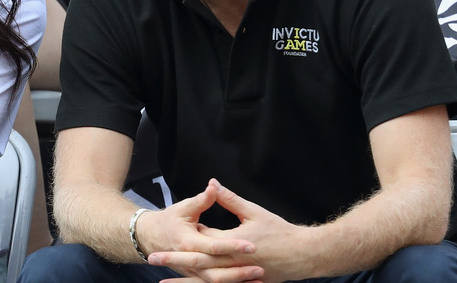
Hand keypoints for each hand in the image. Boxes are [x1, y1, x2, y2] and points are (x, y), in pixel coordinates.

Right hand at [135, 180, 261, 282]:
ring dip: (237, 280)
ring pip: (216, 280)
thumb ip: (202, 199)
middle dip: (239, 269)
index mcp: (188, 242)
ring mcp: (193, 271)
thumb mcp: (183, 207)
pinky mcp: (196, 275)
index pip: (214, 246)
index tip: (252, 245)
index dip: (233, 246)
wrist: (150, 238)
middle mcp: (190, 260)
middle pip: (217, 269)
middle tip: (259, 266)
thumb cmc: (169, 221)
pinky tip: (248, 282)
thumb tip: (214, 186)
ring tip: (258, 277)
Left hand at [150, 180, 310, 282]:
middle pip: (198, 264)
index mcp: (233, 244)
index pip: (203, 242)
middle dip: (174, 262)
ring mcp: (239, 277)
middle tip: (152, 259)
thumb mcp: (253, 211)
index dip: (184, 240)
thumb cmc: (279, 231)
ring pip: (207, 282)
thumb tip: (212, 184)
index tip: (163, 238)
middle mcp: (233, 263)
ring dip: (185, 282)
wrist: (304, 254)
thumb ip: (230, 199)